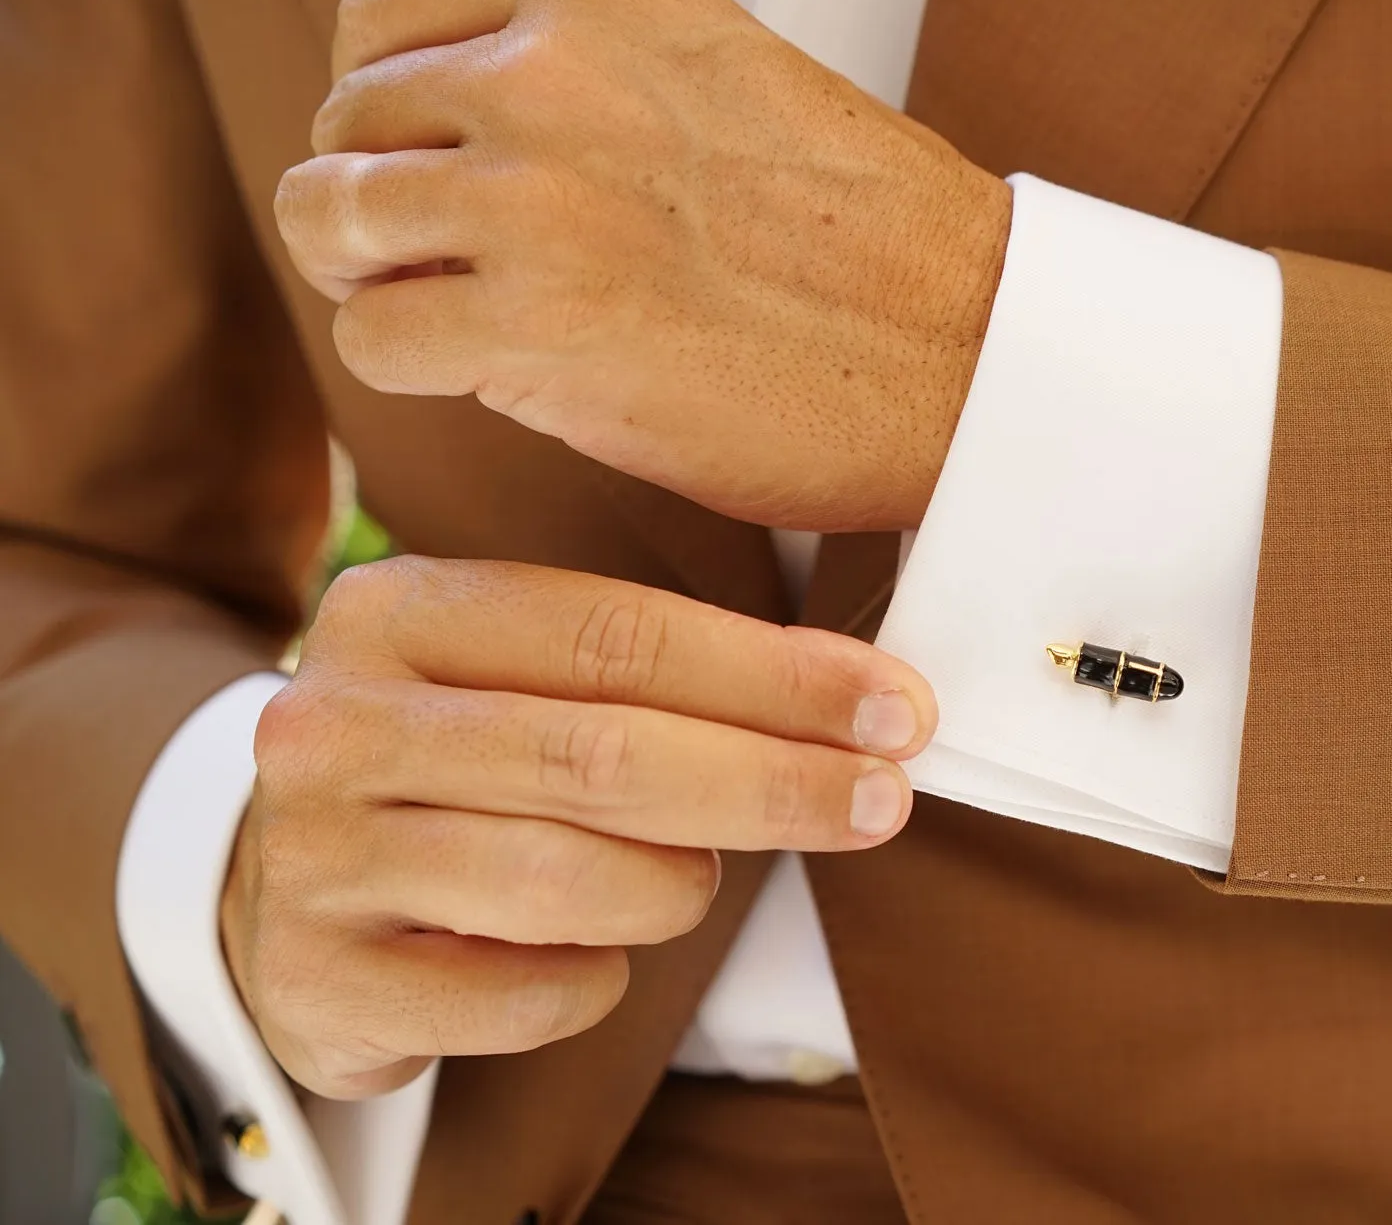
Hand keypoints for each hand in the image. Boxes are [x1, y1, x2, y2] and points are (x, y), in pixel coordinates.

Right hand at [223, 556, 935, 1098]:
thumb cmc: (454, 764)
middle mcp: (336, 724)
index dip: (775, 677)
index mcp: (397, 612)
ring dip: (677, 888)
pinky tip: (596, 948)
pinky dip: (600, 977)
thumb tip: (865, 703)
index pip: (615, 634)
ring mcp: (314, 858)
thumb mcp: (513, 673)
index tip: (896, 709)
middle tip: (881, 800)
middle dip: (774, 783)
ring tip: (693, 878)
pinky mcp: (320, 982)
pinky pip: (532, 994)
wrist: (279, 889)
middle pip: (605, 755)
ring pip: (574, 882)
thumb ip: (652, 668)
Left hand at [274, 0, 1012, 532]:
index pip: (376, 13)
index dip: (384, 104)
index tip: (438, 165)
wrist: (965, 350)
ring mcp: (534, 194)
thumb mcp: (710, 67)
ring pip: (327, 218)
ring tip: (470, 315)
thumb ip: (573, 61)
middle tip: (464, 266)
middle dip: (382, 203)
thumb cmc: (856, 232)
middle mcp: (547, 67)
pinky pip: (369, 336)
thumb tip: (426, 114)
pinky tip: (506, 372)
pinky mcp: (535, 324)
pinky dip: (416, 369)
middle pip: (343, 122)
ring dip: (380, 280)